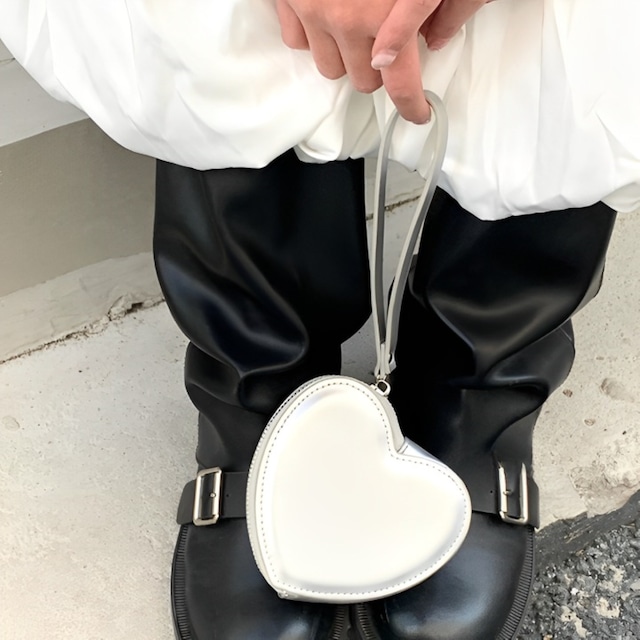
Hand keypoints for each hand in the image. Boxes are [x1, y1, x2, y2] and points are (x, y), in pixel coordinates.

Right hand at [277, 0, 490, 123]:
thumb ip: (435, 8)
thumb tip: (432, 41)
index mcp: (384, 19)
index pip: (402, 84)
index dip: (413, 106)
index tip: (419, 113)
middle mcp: (346, 24)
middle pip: (364, 81)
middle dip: (379, 70)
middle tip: (387, 46)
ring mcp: (312, 14)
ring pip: (329, 68)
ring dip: (346, 57)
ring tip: (354, 31)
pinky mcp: (288, 1)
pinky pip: (298, 42)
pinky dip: (313, 37)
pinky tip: (324, 15)